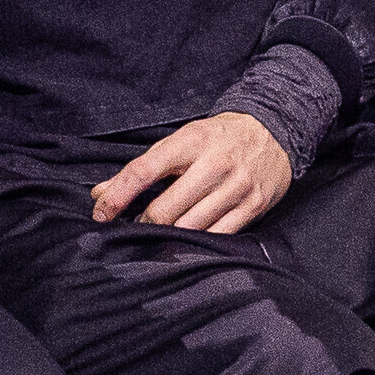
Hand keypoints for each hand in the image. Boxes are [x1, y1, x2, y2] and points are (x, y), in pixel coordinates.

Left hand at [90, 112, 292, 232]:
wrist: (274, 132)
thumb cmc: (219, 138)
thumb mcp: (182, 141)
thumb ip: (143, 166)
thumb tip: (100, 193)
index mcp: (192, 140)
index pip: (144, 170)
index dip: (118, 196)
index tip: (101, 214)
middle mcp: (216, 162)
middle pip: (166, 208)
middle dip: (144, 223)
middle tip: (137, 226)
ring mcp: (237, 186)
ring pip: (190, 227)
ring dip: (168, 236)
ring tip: (160, 233)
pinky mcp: (254, 204)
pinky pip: (217, 235)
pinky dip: (197, 242)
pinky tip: (188, 239)